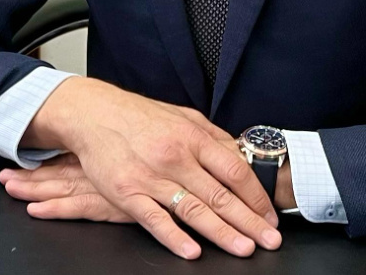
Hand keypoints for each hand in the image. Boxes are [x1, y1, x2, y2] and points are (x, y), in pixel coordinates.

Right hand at [5, 77, 281, 258]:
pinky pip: (155, 219)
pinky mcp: (127, 193)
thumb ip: (213, 138)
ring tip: (243, 248)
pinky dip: (174, 237)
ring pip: (193, 210)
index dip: (256, 195)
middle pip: (220, 195)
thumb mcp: (184, 117)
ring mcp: (151, 177)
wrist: (94, 114)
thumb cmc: (141, 117)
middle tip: (269, 240)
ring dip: (221, 233)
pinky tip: (192, 251)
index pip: (235, 170)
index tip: (271, 215)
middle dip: (249, 221)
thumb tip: (241, 156)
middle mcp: (175, 157)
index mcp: (193, 137)